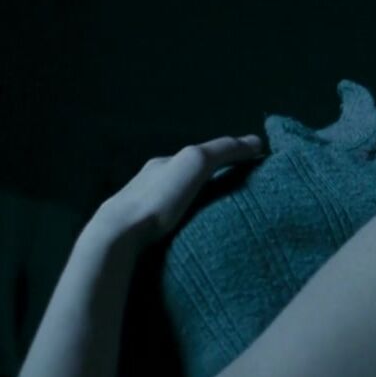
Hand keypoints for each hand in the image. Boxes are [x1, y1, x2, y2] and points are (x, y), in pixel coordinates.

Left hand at [85, 135, 263, 250]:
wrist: (117, 234)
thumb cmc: (158, 196)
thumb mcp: (196, 163)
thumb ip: (224, 150)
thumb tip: (257, 141)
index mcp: (163, 163)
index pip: (200, 155)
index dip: (225, 157)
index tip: (249, 167)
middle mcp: (150, 181)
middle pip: (185, 177)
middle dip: (209, 180)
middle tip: (236, 193)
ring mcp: (140, 206)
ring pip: (173, 200)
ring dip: (193, 204)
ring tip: (216, 217)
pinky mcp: (136, 232)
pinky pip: (164, 222)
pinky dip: (180, 222)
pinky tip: (188, 233)